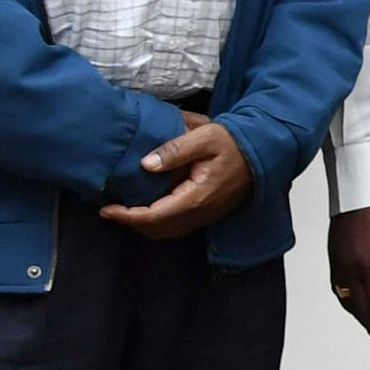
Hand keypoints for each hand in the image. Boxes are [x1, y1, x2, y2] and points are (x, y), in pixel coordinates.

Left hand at [99, 112, 252, 240]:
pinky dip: (158, 224)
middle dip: (130, 223)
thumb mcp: (204, 137)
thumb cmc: (235, 142)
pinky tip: (149, 210)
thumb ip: (174, 150)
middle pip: (157, 230)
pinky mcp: (209, 213)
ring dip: (143, 226)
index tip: (106, 208)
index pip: (153, 216)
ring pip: (167, 232)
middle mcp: (200, 213)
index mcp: (196, 197)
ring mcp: (206, 216)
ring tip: (124, 212)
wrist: (263, 152)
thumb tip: (145, 164)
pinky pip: (178, 227)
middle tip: (109, 210)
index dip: (126, 216)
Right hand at [329, 202, 369, 347]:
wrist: (360, 185)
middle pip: (360, 308)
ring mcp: (338, 264)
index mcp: (369, 266)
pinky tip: (359, 304)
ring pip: (347, 301)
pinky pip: (338, 288)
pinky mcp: (333, 257)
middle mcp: (349, 269)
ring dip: (361, 316)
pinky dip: (349, 301)